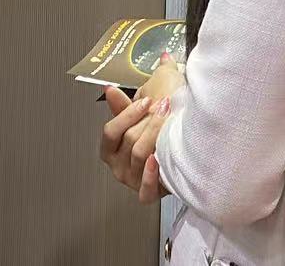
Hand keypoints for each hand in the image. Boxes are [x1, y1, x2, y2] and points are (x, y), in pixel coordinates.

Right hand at [100, 87, 168, 202]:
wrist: (175, 160)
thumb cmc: (154, 138)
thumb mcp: (136, 121)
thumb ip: (122, 107)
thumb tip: (109, 90)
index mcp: (110, 150)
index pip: (110, 131)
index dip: (128, 114)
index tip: (146, 101)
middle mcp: (118, 166)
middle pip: (128, 140)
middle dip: (149, 121)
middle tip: (165, 107)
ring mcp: (132, 180)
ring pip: (140, 155)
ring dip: (156, 136)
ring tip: (169, 123)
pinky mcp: (146, 193)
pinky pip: (146, 187)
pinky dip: (151, 174)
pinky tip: (157, 159)